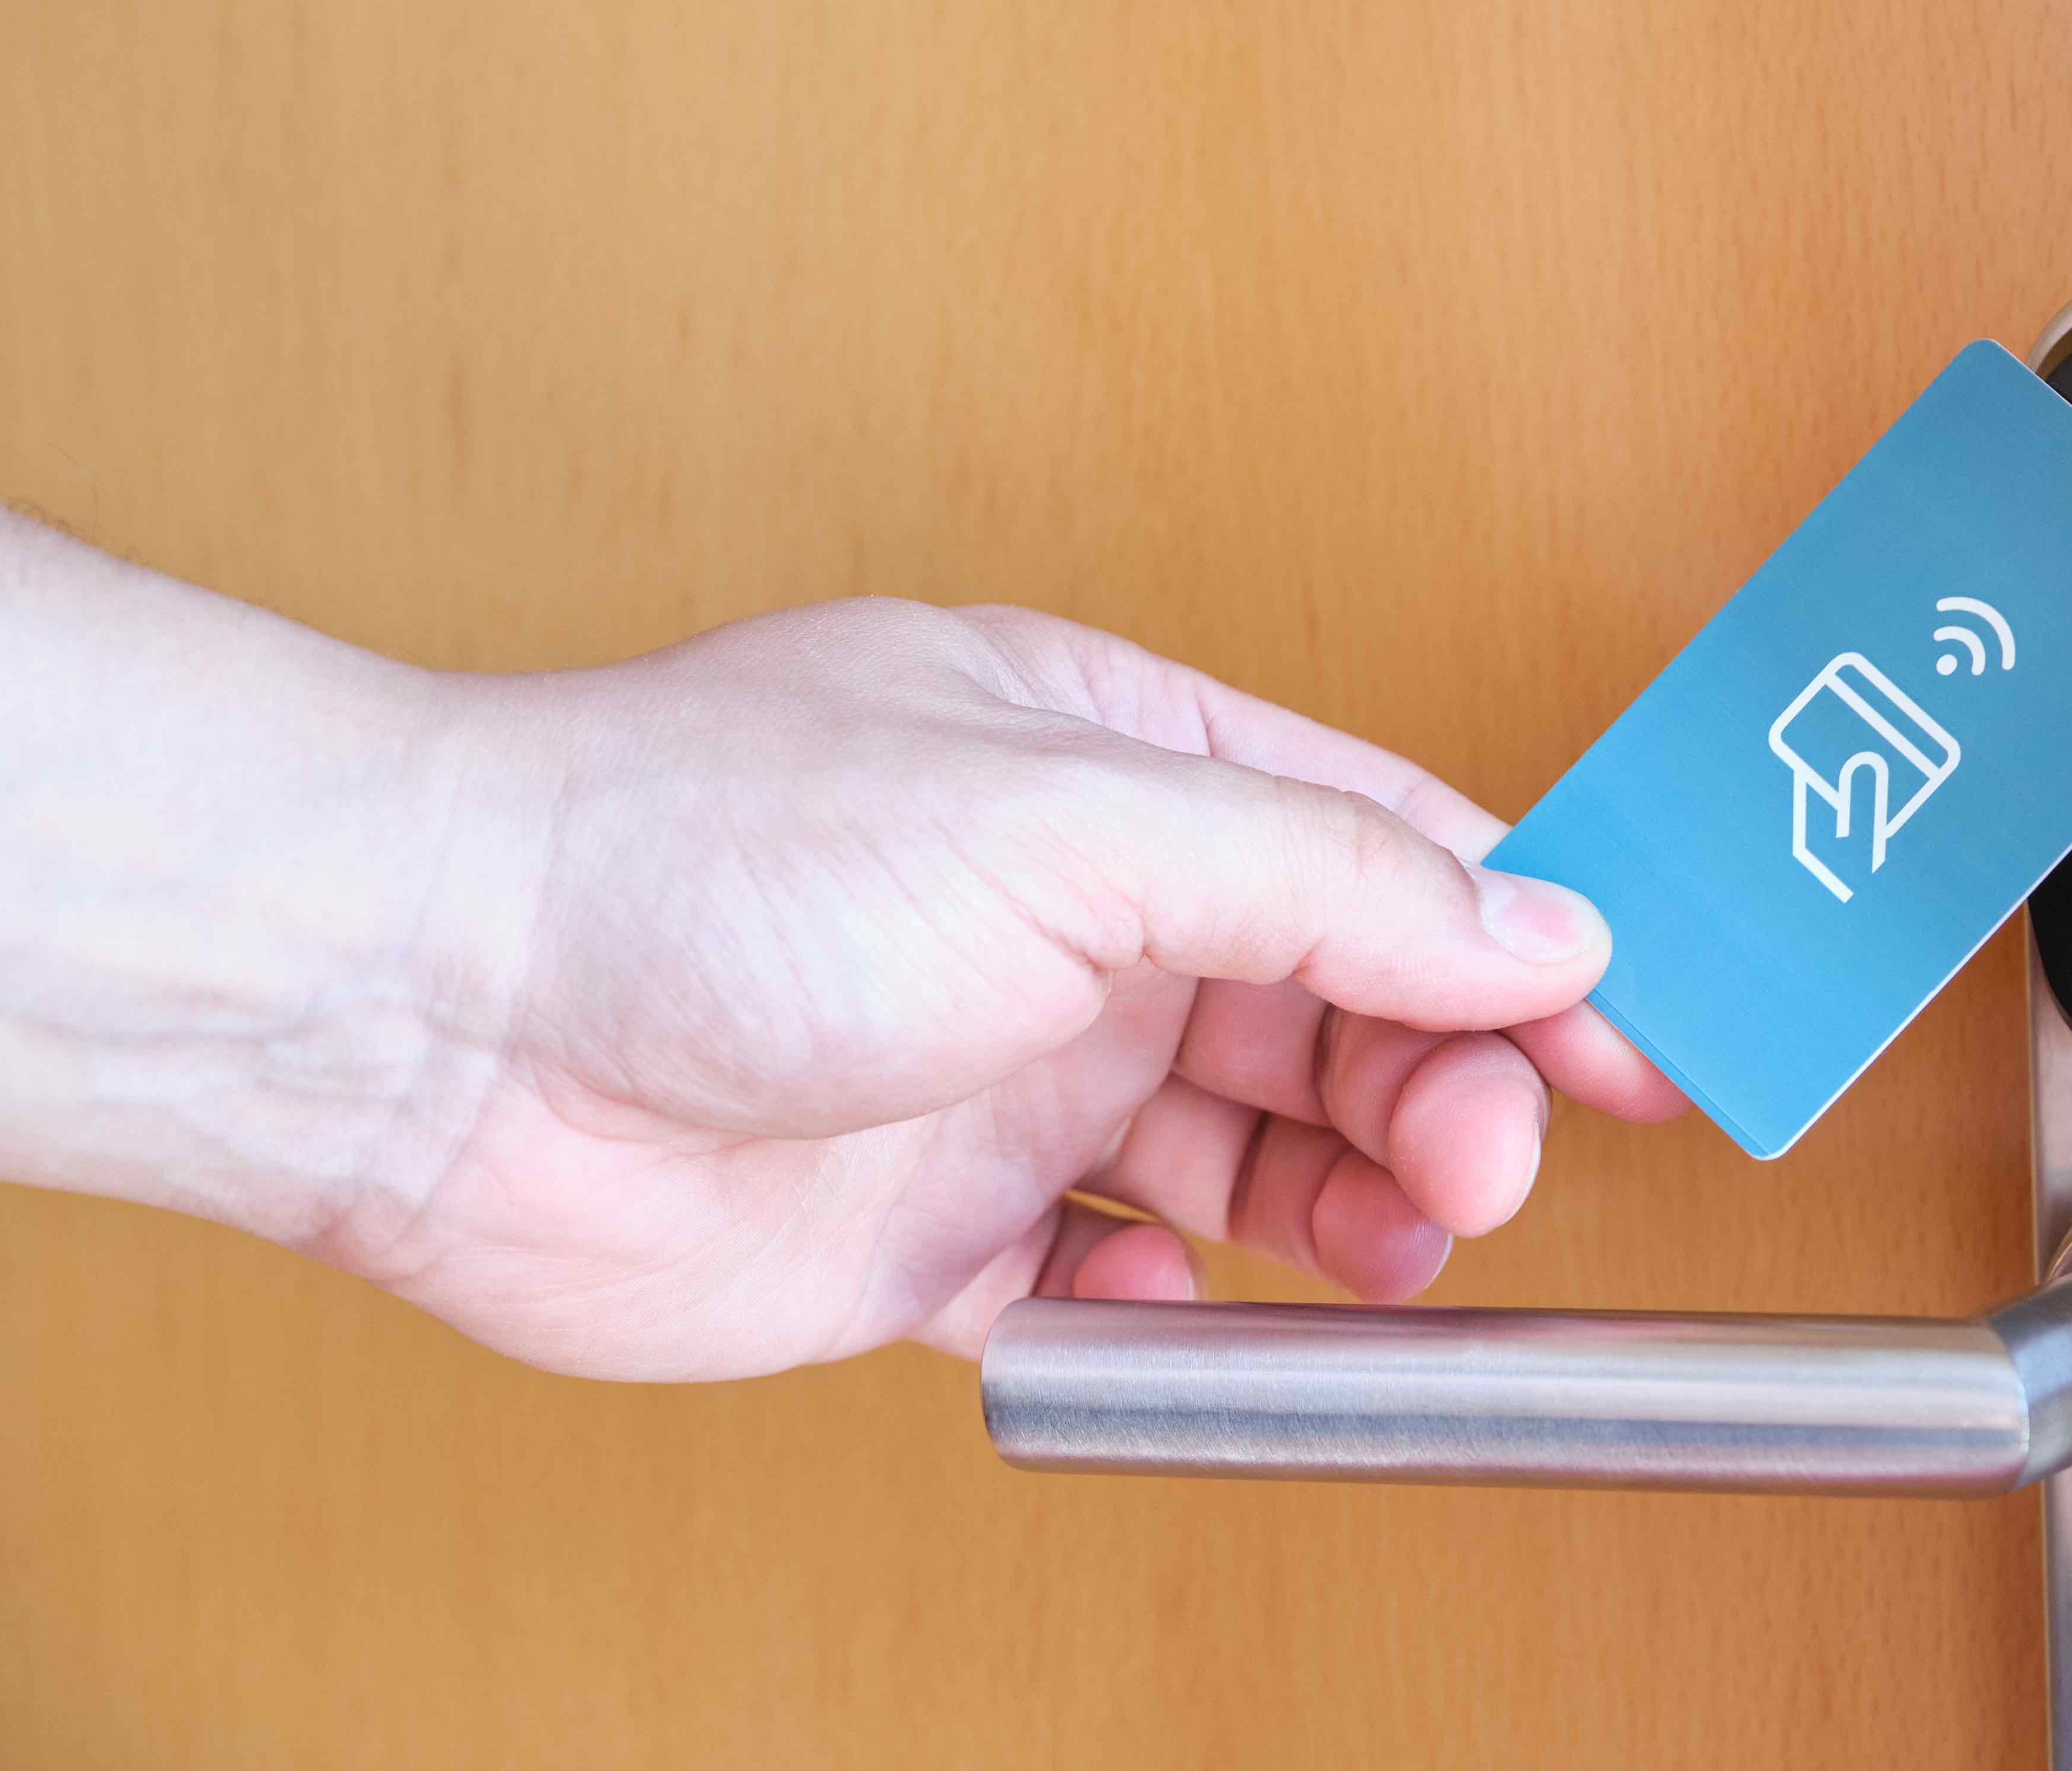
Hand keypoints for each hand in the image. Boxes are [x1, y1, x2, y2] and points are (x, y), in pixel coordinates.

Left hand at [330, 601, 1683, 1379]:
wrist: (433, 1020)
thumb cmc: (700, 856)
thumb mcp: (1070, 819)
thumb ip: (1322, 875)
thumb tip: (1536, 920)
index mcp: (1119, 760)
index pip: (1387, 843)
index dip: (1528, 941)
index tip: (1638, 1040)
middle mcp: (1074, 915)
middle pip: (1341, 1010)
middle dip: (1443, 1089)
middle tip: (1482, 1163)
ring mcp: (1005, 1073)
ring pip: (1247, 1159)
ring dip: (1344, 1210)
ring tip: (1388, 1252)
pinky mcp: (925, 1230)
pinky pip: (1105, 1288)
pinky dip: (1168, 1312)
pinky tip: (1171, 1305)